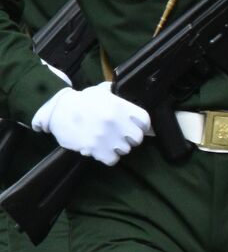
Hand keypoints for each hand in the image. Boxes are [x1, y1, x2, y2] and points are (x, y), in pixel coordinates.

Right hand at [31, 82, 149, 165]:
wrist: (57, 110)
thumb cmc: (81, 100)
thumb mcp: (102, 91)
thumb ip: (117, 95)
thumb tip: (129, 96)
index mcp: (120, 106)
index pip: (145, 121)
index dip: (143, 126)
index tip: (138, 127)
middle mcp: (116, 122)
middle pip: (137, 138)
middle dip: (131, 138)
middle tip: (122, 136)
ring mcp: (106, 136)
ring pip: (125, 150)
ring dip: (118, 147)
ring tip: (110, 142)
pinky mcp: (95, 149)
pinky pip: (112, 160)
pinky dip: (109, 157)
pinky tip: (103, 150)